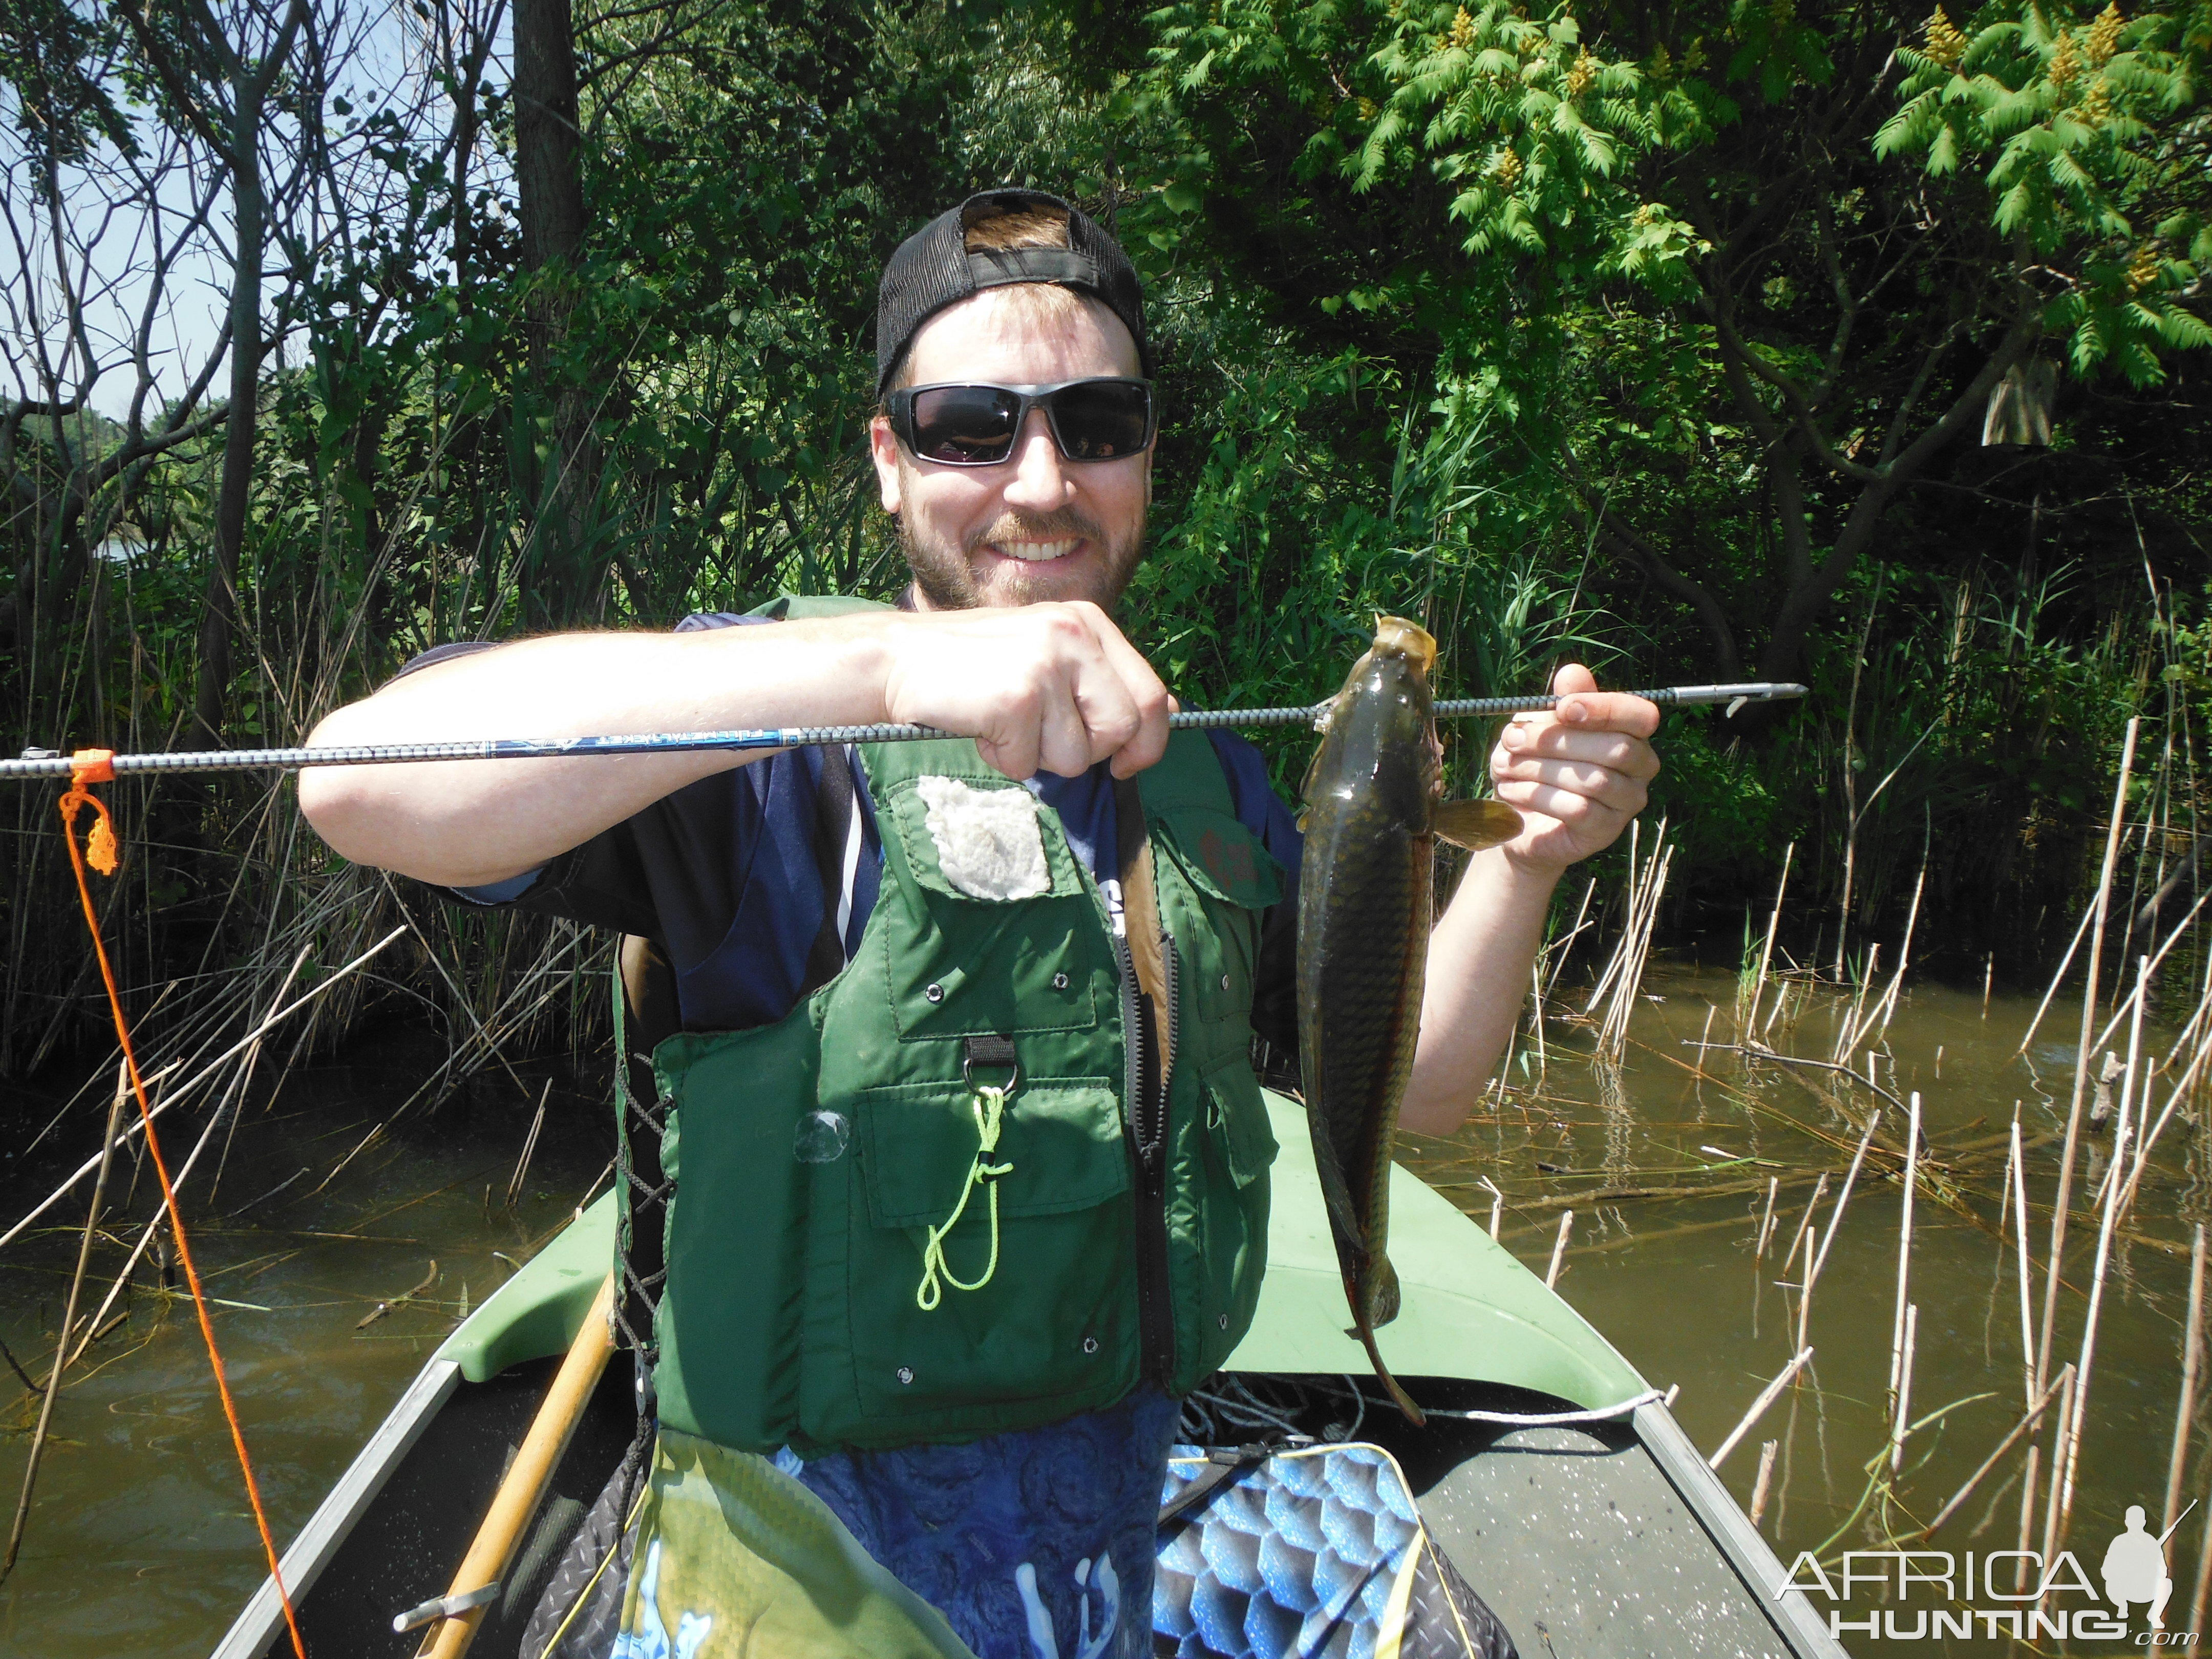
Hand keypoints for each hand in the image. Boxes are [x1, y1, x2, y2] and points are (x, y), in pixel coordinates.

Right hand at [877, 601, 1172, 780]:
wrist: (898, 660)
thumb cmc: (974, 666)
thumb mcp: (1050, 655)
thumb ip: (1105, 680)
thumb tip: (1170, 712)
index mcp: (1088, 622)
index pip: (1151, 694)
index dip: (1147, 741)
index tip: (1125, 763)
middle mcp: (1074, 635)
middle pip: (1123, 729)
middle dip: (1089, 753)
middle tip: (1045, 740)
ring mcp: (1046, 663)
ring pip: (1078, 755)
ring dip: (1039, 756)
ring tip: (1005, 723)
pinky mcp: (1017, 696)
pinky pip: (1030, 763)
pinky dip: (1005, 758)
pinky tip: (982, 726)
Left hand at [1487, 663, 1659, 872]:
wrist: (1519, 818)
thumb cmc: (1535, 764)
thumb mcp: (1541, 727)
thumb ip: (1562, 702)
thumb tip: (1573, 673)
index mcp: (1632, 733)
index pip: (1640, 715)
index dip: (1605, 709)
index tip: (1562, 708)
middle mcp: (1640, 767)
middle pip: (1616, 748)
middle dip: (1557, 740)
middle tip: (1512, 738)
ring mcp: (1627, 803)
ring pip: (1594, 780)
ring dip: (1540, 769)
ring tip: (1503, 765)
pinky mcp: (1606, 831)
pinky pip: (1578, 809)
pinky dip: (1538, 796)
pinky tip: (1508, 789)